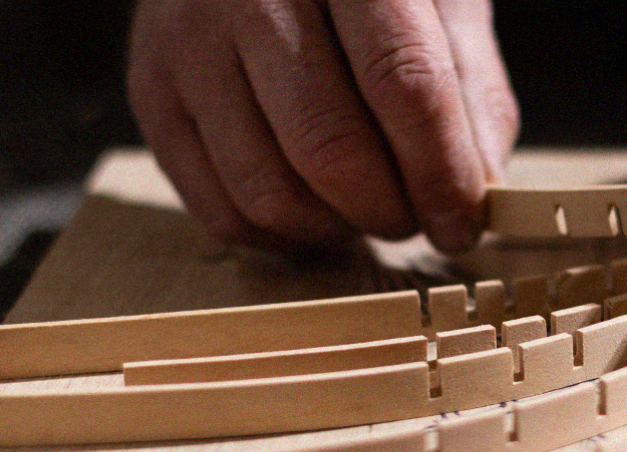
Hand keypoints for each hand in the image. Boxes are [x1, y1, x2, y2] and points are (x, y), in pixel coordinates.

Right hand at [127, 0, 518, 251]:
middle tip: (414, 216)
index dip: (441, 172)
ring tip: (363, 206)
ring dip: (333, 228)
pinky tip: (311, 206)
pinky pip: (217, 208)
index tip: (462, 221)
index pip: (402, 84)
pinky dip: (278, 233)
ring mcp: (187, 42)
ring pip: (268, 192)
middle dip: (387, 211)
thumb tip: (476, 192)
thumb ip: (469, 86)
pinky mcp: (149, 89)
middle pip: (329, 149)